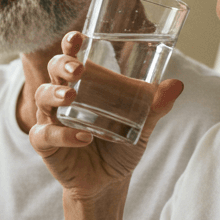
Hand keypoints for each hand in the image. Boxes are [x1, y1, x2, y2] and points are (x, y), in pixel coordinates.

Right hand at [29, 32, 183, 202]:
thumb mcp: (141, 125)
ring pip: (42, 98)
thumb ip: (155, 106)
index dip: (70, 45)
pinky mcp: (47, 146)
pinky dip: (63, 135)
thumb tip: (176, 85)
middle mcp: (62, 99)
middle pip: (53, 72)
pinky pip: (45, 136)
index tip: (77, 37)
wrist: (108, 182)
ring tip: (71, 96)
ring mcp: (51, 121)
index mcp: (82, 86)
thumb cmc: (119, 144)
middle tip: (78, 69)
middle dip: (62, 65)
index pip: (71, 58)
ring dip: (55, 94)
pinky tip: (83, 137)